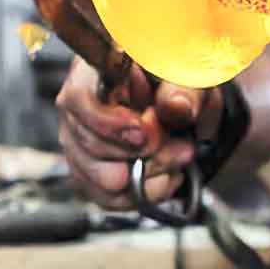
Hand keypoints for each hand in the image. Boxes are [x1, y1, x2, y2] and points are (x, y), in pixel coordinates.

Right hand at [55, 58, 223, 211]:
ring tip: (179, 158)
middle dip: (142, 154)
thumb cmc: (181, 83)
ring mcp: (80, 142)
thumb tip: (176, 106)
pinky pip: (108, 198)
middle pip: (88, 144)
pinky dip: (145, 193)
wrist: (187, 107)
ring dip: (149, 175)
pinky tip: (167, 175)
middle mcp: (79, 107)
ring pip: (98, 177)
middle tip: (182, 147)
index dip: (108, 124)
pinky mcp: (91, 172)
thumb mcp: (192, 75)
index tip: (144, 135)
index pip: (78, 99)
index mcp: (96, 70)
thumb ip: (185, 89)